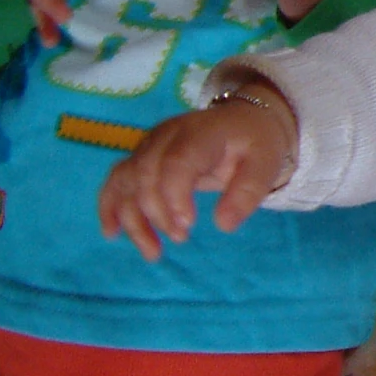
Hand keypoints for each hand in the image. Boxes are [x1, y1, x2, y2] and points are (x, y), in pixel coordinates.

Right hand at [99, 81, 297, 258]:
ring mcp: (150, 144)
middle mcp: (167, 135)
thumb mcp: (264, 165)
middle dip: (157, 212)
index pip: (177, 161)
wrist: (242, 122)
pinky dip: (110, 206)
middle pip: (146, 173)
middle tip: (181, 239)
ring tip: (152, 253)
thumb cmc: (254, 145)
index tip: (186, 226)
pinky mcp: (140, 156)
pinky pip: (117, 180)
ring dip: (132, 219)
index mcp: (201, 132)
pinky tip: (111, 233)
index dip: (174, 195)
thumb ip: (246, 193)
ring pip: (126, 180)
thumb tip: (224, 226)